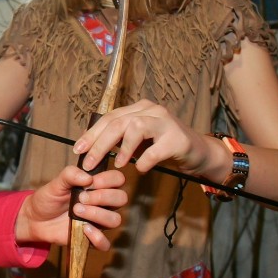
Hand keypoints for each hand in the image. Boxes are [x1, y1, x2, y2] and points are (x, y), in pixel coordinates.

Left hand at [14, 167, 126, 250]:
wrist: (36, 218)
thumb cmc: (49, 198)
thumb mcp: (56, 182)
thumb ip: (70, 174)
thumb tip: (88, 177)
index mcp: (97, 186)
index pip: (117, 179)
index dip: (109, 179)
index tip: (91, 182)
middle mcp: (103, 203)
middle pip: (121, 198)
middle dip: (102, 196)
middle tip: (81, 198)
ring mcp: (98, 221)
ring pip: (115, 220)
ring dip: (98, 214)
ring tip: (76, 211)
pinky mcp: (91, 239)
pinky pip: (105, 243)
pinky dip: (97, 237)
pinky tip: (84, 228)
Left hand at [73, 100, 225, 179]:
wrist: (198, 152)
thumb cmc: (164, 146)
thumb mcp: (140, 139)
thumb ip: (121, 139)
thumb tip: (92, 150)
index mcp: (139, 108)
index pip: (109, 118)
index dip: (92, 134)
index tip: (78, 150)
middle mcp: (151, 110)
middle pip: (118, 123)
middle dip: (100, 144)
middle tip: (89, 163)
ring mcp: (166, 122)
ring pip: (136, 128)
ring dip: (123, 148)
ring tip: (118, 164)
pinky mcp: (177, 139)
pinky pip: (155, 150)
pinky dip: (144, 161)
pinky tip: (140, 169)